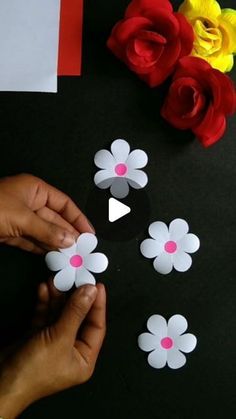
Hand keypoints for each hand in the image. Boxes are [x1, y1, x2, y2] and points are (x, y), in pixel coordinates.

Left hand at [0, 174, 93, 252]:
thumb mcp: (22, 218)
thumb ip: (47, 230)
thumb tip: (69, 239)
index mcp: (33, 189)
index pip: (63, 203)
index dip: (78, 218)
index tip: (89, 233)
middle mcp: (28, 202)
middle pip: (55, 219)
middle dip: (68, 233)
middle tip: (81, 248)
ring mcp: (18, 217)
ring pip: (43, 231)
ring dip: (56, 243)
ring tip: (71, 255)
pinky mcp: (9, 232)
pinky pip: (30, 240)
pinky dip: (41, 248)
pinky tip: (53, 255)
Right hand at [0, 283, 105, 418]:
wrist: (1, 382)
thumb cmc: (33, 372)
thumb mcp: (60, 338)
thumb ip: (75, 312)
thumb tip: (90, 292)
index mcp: (83, 358)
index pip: (96, 326)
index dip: (98, 305)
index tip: (98, 286)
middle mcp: (71, 351)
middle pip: (78, 318)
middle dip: (74, 298)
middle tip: (75, 279)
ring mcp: (53, 343)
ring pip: (60, 314)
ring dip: (57, 297)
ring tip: (55, 281)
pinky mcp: (37, 337)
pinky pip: (45, 316)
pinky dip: (44, 303)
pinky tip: (43, 290)